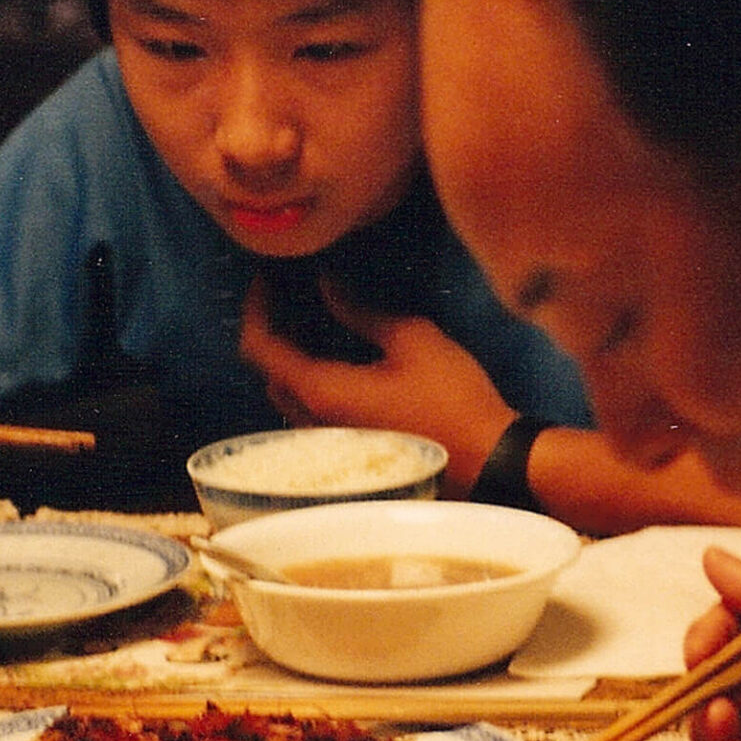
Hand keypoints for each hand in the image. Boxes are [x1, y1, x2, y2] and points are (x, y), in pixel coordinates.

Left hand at [238, 274, 513, 489]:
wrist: (484, 459)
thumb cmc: (451, 398)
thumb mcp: (412, 340)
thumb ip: (361, 312)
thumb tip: (326, 285)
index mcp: (321, 391)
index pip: (260, 347)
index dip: (255, 308)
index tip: (268, 281)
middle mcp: (312, 421)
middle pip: (269, 373)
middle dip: (273, 332)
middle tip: (292, 299)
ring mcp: (329, 443)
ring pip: (288, 396)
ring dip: (291, 359)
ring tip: (314, 327)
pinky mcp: (347, 453)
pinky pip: (310, 412)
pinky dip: (312, 381)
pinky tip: (341, 363)